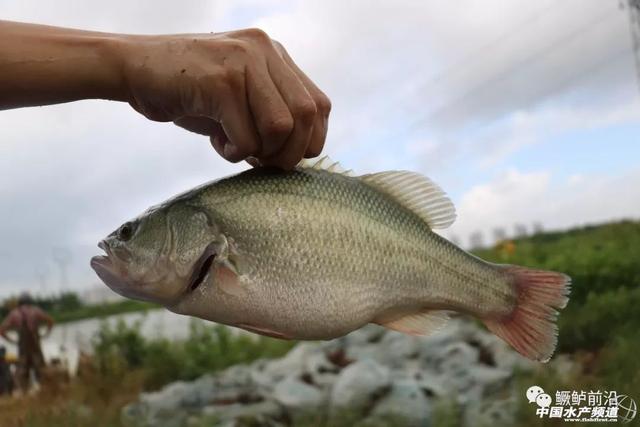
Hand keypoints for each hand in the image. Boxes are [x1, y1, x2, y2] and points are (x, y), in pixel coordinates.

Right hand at [120, 28, 330, 168]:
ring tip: (236, 148)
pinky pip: (246, 137)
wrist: (132, 69)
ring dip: (260, 152)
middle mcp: (264, 51)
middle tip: (262, 162)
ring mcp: (242, 62)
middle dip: (289, 153)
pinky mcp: (220, 81)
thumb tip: (297, 155)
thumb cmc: (188, 91)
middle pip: (307, 116)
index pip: (319, 104)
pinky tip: (217, 143)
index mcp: (273, 54)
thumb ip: (270, 114)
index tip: (283, 156)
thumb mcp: (239, 97)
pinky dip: (235, 153)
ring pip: (280, 127)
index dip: (310, 140)